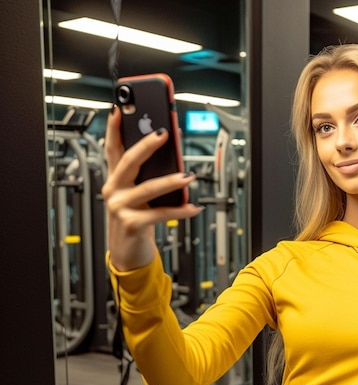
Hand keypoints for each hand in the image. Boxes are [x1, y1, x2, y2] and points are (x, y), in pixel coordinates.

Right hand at [103, 105, 201, 270]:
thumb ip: (148, 177)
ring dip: (170, 181)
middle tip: (163, 134)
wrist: (128, 252)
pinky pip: (160, 214)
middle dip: (146, 146)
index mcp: (115, 179)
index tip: (119, 108)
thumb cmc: (136, 219)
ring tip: (187, 176)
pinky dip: (180, 211)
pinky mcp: (133, 224)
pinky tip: (193, 207)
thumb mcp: (138, 195)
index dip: (114, 128)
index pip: (112, 148)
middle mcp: (114, 190)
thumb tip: (173, 162)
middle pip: (128, 162)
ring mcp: (121, 207)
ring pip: (148, 189)